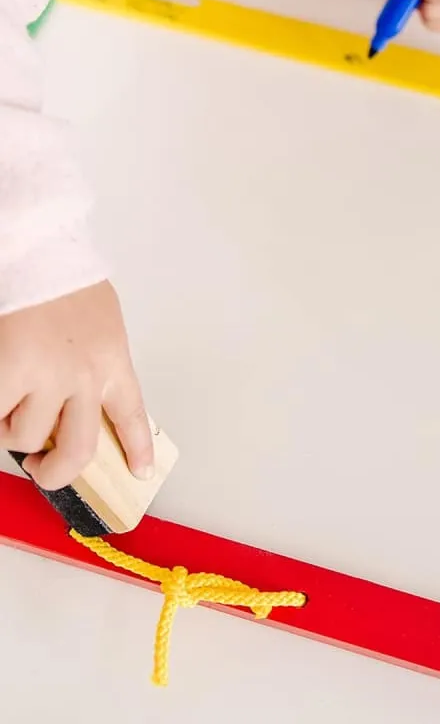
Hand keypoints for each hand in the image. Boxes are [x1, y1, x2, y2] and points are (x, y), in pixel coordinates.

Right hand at [0, 281, 152, 490]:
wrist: (38, 251)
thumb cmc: (62, 281)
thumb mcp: (99, 323)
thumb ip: (93, 362)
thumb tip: (75, 402)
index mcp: (113, 360)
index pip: (132, 415)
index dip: (137, 449)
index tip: (141, 471)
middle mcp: (87, 375)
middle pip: (79, 450)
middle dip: (55, 471)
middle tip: (39, 466)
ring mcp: (48, 378)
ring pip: (26, 437)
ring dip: (10, 425)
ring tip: (8, 396)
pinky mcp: (9, 374)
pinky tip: (0, 383)